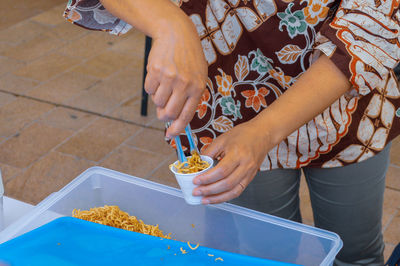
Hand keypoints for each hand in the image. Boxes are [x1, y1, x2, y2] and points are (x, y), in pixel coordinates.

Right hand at [144, 17, 207, 137]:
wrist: (177, 33)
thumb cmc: (189, 59)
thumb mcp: (198, 77)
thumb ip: (189, 98)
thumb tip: (174, 120)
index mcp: (197, 88)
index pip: (186, 116)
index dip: (177, 129)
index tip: (170, 135)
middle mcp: (184, 84)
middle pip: (168, 113)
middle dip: (164, 116)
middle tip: (163, 111)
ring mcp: (169, 77)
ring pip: (157, 102)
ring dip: (158, 98)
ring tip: (165, 85)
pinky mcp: (155, 70)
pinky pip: (148, 90)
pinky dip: (151, 87)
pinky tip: (159, 75)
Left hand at [192, 121, 271, 203]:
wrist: (263, 134)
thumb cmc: (243, 134)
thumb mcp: (222, 139)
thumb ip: (209, 152)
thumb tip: (198, 165)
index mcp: (238, 153)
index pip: (221, 170)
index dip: (207, 178)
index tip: (196, 181)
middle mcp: (246, 165)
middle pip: (227, 183)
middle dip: (209, 190)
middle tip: (197, 192)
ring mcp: (250, 173)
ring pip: (233, 191)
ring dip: (217, 198)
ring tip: (204, 199)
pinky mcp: (250, 178)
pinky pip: (238, 191)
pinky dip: (226, 196)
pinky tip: (216, 197)